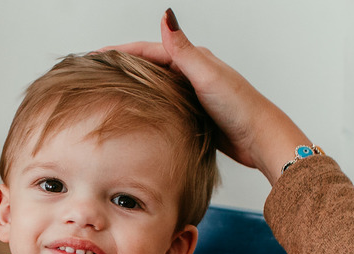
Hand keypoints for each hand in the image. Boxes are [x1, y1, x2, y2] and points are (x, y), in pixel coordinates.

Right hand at [110, 9, 310, 182]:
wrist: (259, 138)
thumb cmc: (239, 106)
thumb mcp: (206, 74)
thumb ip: (183, 49)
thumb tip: (165, 16)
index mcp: (193, 59)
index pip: (147, 50)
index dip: (120, 52)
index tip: (94, 55)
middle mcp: (192, 72)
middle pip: (149, 66)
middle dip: (122, 66)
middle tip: (96, 72)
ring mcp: (193, 93)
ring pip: (155, 86)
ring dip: (133, 85)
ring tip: (110, 91)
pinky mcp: (195, 113)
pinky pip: (164, 104)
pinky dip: (148, 104)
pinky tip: (138, 114)